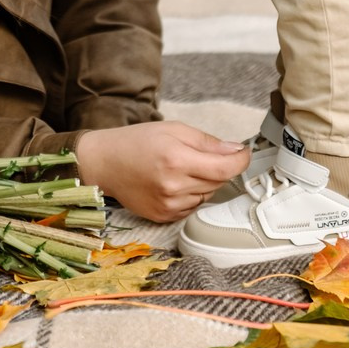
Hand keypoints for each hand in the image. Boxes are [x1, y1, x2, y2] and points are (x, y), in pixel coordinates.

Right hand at [73, 122, 247, 221]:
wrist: (104, 163)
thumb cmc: (137, 141)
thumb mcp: (173, 129)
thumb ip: (207, 142)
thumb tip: (236, 150)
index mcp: (177, 160)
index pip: (225, 168)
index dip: (240, 160)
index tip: (244, 153)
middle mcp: (174, 187)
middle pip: (218, 182)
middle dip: (218, 167)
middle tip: (200, 155)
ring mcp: (169, 206)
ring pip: (207, 196)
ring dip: (204, 182)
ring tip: (182, 168)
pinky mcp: (164, 217)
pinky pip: (193, 207)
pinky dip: (191, 195)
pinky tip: (174, 183)